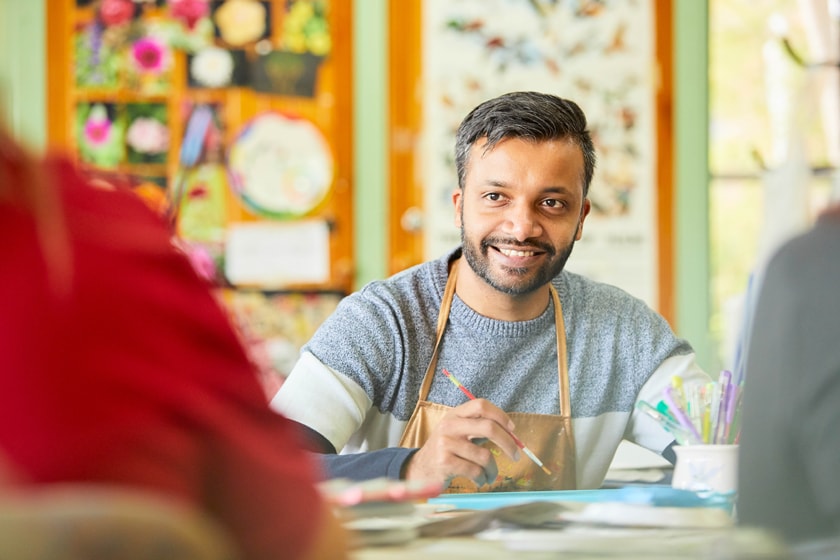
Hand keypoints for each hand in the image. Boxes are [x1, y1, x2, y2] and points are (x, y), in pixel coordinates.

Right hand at [404, 399, 520, 487]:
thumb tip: (510, 434)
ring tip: (490, 475)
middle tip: (516, 455)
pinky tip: (480, 480)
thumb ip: (479, 428)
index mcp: (455, 414)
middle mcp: (449, 426)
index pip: (481, 405)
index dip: (500, 415)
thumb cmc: (446, 451)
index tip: (512, 429)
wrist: (421, 469)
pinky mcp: (445, 462)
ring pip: (484, 456)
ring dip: (493, 470)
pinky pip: (475, 471)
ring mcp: (446, 443)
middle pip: (488, 427)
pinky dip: (482, 478)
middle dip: (508, 443)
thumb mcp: (458, 432)